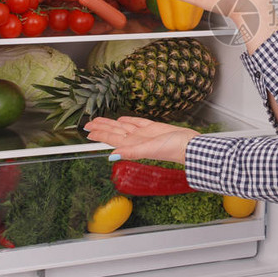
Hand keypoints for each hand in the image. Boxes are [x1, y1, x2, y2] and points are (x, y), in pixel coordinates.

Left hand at [83, 116, 199, 163]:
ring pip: (123, 126)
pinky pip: (137, 123)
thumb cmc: (173, 149)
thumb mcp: (150, 150)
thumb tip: (112, 157)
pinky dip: (128, 120)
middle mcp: (136, 139)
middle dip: (101, 127)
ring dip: (111, 123)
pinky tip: (122, 120)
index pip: (111, 138)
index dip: (99, 134)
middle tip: (88, 124)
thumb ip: (131, 152)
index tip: (87, 131)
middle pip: (114, 131)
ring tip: (99, 120)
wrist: (190, 145)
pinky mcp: (154, 128)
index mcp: (133, 145)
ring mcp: (144, 134)